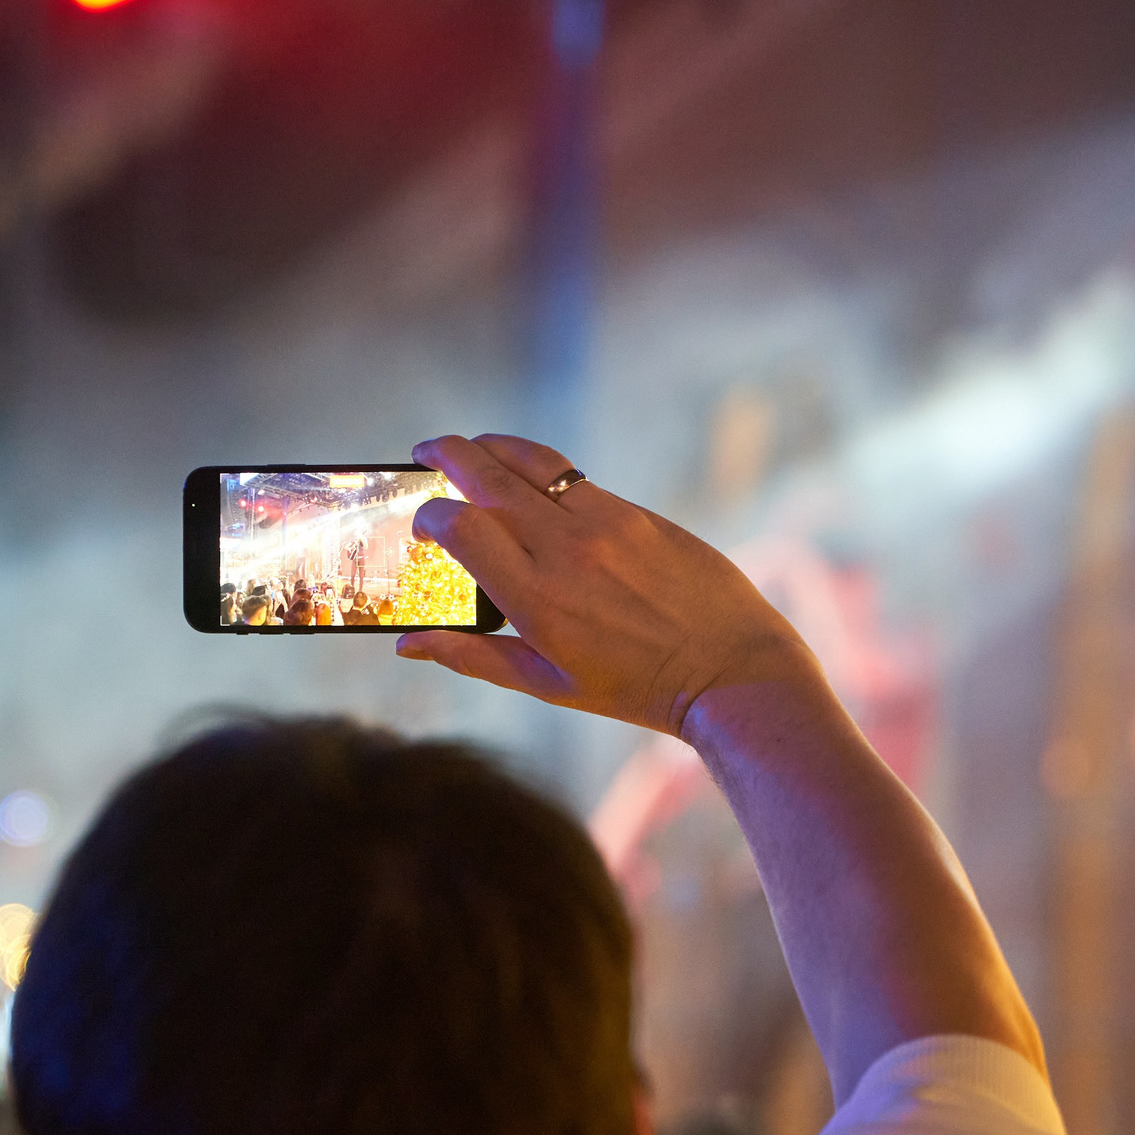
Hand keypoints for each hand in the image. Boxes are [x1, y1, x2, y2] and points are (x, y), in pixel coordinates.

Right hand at [393, 434, 813, 737]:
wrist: (727, 669)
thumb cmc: (633, 687)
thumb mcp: (545, 684)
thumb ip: (472, 657)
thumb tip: (406, 645)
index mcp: (535, 600)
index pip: (462, 527)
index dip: (429, 515)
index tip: (422, 523)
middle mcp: (565, 551)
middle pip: (486, 475)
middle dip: (446, 454)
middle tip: (425, 451)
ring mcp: (605, 524)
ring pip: (531, 461)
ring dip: (490, 447)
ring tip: (470, 449)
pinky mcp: (637, 513)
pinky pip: (573, 478)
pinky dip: (539, 470)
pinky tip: (529, 481)